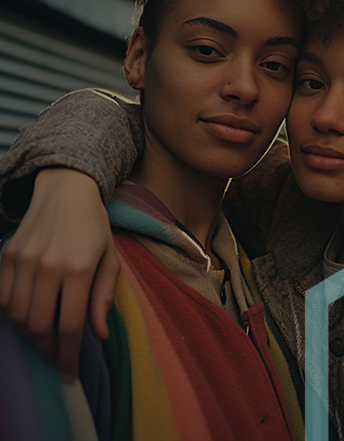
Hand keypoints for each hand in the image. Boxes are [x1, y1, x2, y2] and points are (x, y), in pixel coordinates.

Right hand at [0, 168, 119, 381]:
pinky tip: (27, 316)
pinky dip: (12, 315)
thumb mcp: (110, 259)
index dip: (67, 356)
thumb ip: (104, 297)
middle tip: (56, 355)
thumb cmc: (95, 227)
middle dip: (47, 350)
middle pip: (39, 326)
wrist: (66, 192)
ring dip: (29, 335)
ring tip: (43, 337)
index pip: (69, 326)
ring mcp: (24, 260)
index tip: (69, 373)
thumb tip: (99, 335)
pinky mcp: (7, 255)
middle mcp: (49, 266)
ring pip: (17, 316)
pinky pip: (2, 298)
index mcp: (80, 269)